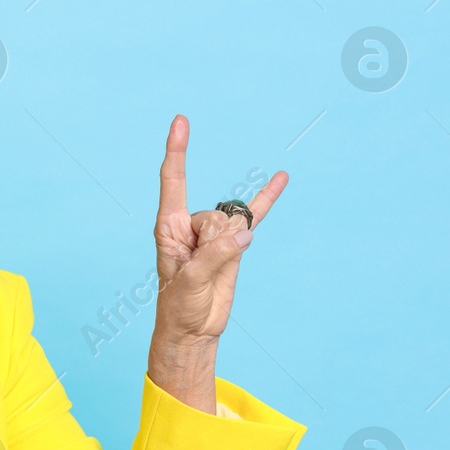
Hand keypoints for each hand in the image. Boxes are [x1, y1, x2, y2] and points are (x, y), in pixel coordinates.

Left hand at [151, 114, 285, 345]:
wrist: (193, 328)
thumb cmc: (179, 306)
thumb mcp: (190, 281)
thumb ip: (215, 256)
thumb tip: (245, 235)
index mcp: (169, 226)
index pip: (173, 180)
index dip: (177, 151)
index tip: (180, 121)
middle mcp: (190, 224)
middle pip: (216, 214)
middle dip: (216, 241)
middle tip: (201, 269)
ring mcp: (214, 233)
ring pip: (236, 224)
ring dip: (232, 248)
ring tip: (214, 271)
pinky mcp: (235, 243)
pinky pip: (254, 215)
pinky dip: (267, 198)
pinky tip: (281, 178)